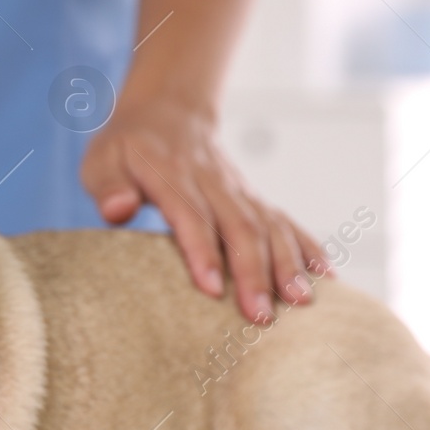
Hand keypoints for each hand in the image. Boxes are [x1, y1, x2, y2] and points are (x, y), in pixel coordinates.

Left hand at [80, 96, 328, 323]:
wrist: (166, 111)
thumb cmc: (127, 148)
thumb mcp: (102, 160)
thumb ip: (107, 186)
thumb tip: (117, 210)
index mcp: (171, 173)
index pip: (190, 215)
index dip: (202, 252)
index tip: (212, 289)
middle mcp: (212, 181)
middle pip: (239, 226)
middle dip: (253, 273)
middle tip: (260, 317)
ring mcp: (238, 188)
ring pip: (268, 225)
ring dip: (286, 264)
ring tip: (301, 303)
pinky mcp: (253, 197)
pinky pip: (285, 221)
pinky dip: (307, 247)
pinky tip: (327, 277)